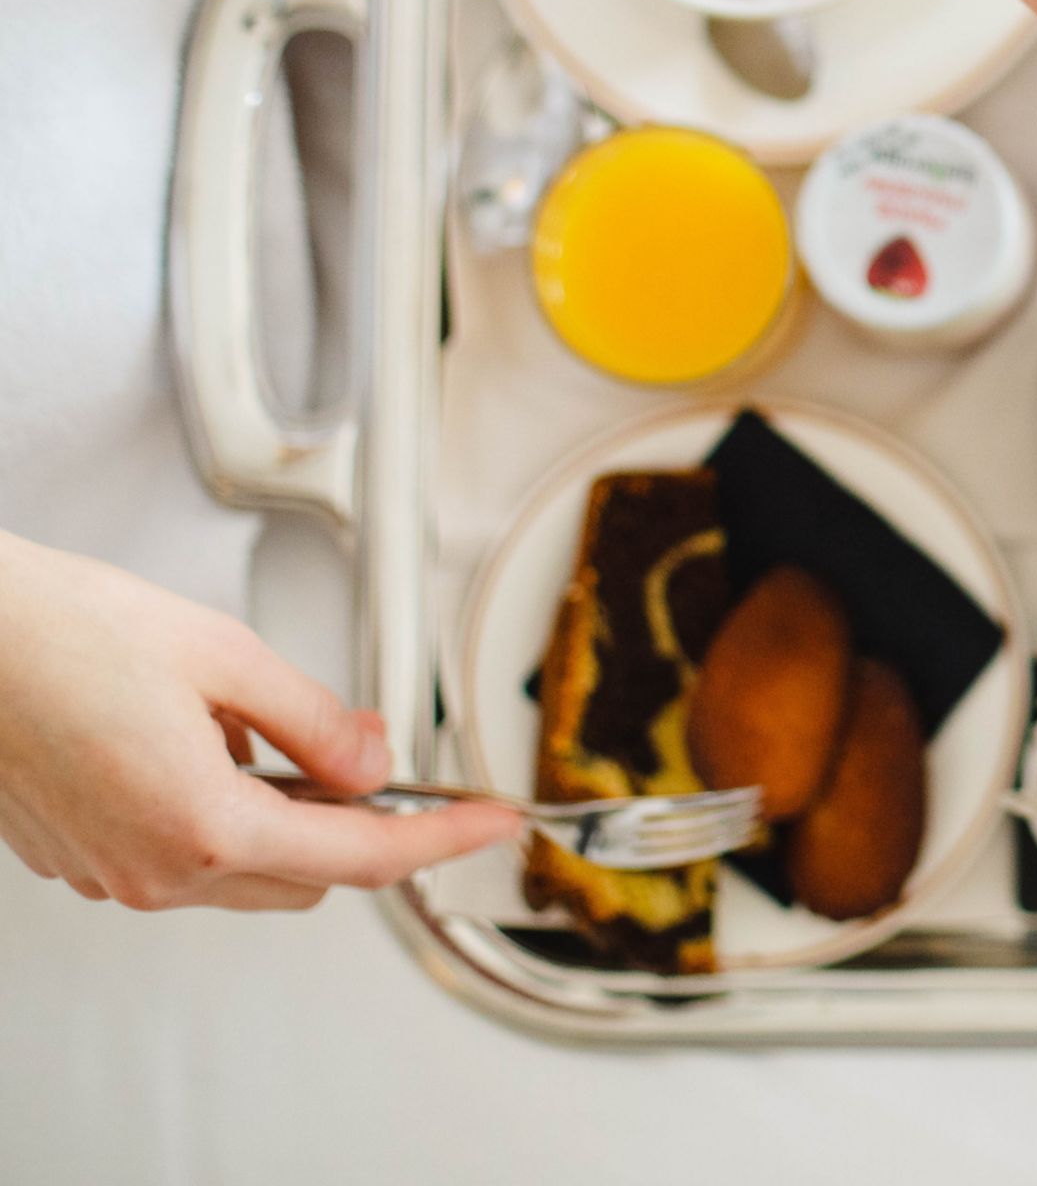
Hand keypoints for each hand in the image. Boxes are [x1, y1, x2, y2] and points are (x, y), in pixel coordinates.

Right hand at [0, 531, 514, 910]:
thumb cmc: (68, 634)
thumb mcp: (229, 657)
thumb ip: (316, 722)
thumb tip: (375, 763)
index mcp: (203, 825)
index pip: (363, 856)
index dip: (442, 838)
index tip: (493, 824)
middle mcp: (155, 871)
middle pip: (309, 876)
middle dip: (354, 824)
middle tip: (356, 747)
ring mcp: (112, 875)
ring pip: (248, 872)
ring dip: (281, 817)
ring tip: (241, 725)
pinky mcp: (80, 862)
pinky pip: (184, 856)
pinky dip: (218, 814)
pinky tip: (188, 741)